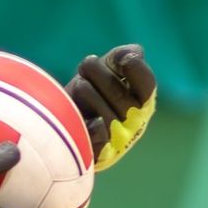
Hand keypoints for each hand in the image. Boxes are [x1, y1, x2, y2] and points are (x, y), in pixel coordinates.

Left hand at [66, 44, 156, 169]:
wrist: (60, 131)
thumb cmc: (85, 98)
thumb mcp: (102, 74)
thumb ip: (118, 59)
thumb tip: (134, 52)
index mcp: (141, 102)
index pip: (147, 85)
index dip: (136, 69)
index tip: (121, 58)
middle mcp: (134, 123)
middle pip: (120, 95)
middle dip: (98, 73)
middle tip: (86, 64)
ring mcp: (117, 140)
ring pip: (105, 114)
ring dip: (86, 92)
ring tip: (78, 86)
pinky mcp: (99, 154)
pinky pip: (96, 138)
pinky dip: (90, 125)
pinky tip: (82, 118)